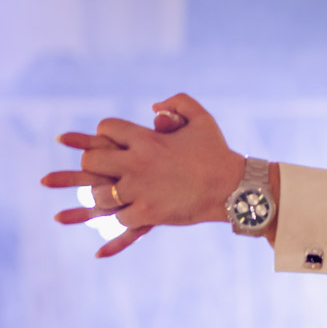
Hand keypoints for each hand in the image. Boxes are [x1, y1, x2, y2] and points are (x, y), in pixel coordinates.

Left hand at [41, 94, 243, 254]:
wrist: (234, 187)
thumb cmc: (218, 152)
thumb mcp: (202, 118)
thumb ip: (178, 103)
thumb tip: (154, 108)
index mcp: (146, 139)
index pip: (106, 128)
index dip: (106, 132)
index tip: (111, 140)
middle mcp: (137, 163)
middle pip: (92, 161)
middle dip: (92, 164)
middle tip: (101, 169)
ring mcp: (140, 190)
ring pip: (100, 195)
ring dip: (102, 195)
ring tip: (111, 195)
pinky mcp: (149, 213)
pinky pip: (119, 219)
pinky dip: (121, 219)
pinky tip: (120, 224)